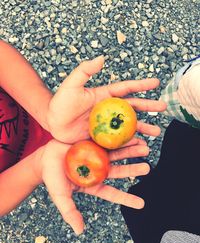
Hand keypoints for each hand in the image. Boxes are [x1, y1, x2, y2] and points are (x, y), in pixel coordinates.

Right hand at [40, 138, 149, 234]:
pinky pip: (108, 141)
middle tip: (147, 168)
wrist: (43, 157)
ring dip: (131, 151)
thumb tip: (80, 231)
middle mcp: (98, 170)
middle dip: (133, 169)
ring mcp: (96, 156)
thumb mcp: (60, 196)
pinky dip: (120, 139)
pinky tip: (131, 135)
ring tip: (145, 148)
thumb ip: (70, 212)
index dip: (127, 198)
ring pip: (117, 154)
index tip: (142, 204)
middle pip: (119, 171)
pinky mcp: (93, 143)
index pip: (112, 193)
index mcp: (93, 184)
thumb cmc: (51, 177)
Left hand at [47, 56, 166, 142]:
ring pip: (129, 125)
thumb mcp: (71, 85)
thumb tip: (101, 58)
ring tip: (156, 131)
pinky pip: (119, 140)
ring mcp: (107, 125)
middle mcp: (109, 110)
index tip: (156, 83)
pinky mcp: (103, 138)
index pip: (126, 89)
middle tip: (164, 107)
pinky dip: (131, 142)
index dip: (141, 85)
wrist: (53, 124)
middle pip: (133, 108)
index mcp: (105, 96)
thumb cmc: (60, 103)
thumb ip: (85, 71)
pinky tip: (140, 144)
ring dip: (144, 127)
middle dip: (149, 106)